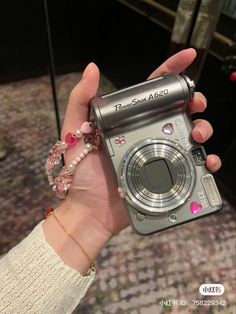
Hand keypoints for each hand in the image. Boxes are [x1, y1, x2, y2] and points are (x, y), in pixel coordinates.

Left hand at [59, 48, 220, 236]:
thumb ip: (80, 101)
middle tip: (196, 107)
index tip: (189, 58)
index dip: (170, 72)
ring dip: (203, 130)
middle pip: (179, 111)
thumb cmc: (80, 173)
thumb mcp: (74, 132)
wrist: (89, 211)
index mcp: (130, 121)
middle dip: (194, 103)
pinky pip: (192, 166)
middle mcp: (147, 135)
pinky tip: (207, 162)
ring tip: (199, 136)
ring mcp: (159, 155)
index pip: (152, 91)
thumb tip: (92, 68)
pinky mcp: (166, 176)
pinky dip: (206, 162)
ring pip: (190, 135)